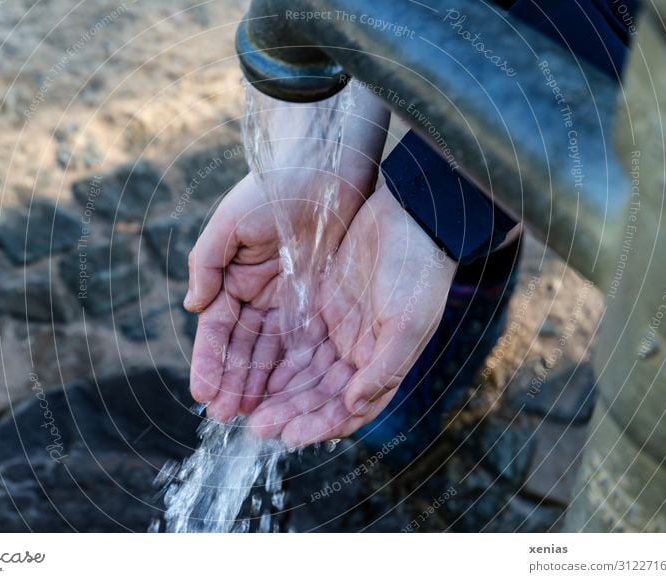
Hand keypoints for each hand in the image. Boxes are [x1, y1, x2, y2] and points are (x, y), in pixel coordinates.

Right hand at [185, 84, 388, 418]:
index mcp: (235, 279)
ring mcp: (292, 303)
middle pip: (244, 351)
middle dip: (235, 384)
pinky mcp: (322, 305)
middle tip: (228, 418)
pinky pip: (308, 345)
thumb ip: (207, 263)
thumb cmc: (276, 189)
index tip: (204, 395)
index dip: (210, 363)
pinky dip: (296, 371)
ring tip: (256, 418)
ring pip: (274, 355)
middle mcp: (261, 297)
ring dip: (262, 386)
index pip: (218, 332)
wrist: (330, 167)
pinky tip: (289, 395)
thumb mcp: (232, 221)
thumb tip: (192, 307)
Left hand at [246, 186, 455, 446]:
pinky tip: (254, 373)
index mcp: (382, 362)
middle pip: (319, 395)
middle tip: (258, 427)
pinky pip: (293, 341)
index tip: (288, 437)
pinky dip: (276, 359)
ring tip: (247, 408)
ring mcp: (338, 330)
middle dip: (290, 413)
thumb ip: (384, 368)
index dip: (319, 426)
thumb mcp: (407, 321)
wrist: (409, 215)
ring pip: (302, 372)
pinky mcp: (320, 306)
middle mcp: (358, 353)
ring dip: (278, 392)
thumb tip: (354, 406)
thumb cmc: (417, 270)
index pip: (348, 408)